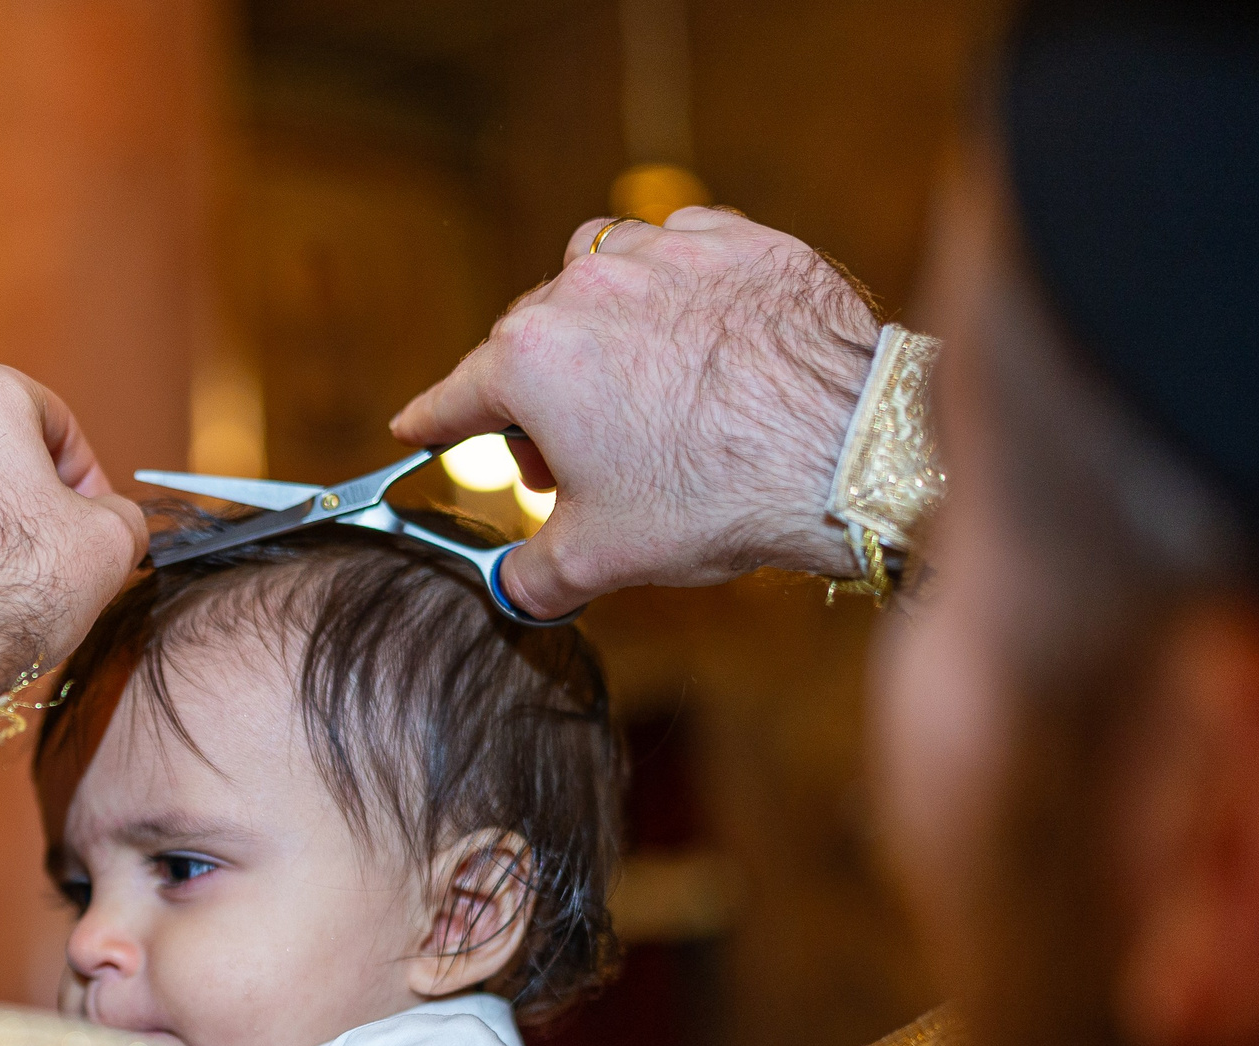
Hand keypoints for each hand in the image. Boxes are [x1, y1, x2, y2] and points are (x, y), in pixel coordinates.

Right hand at [392, 209, 880, 616]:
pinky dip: (671, 289)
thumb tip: (515, 591)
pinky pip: (678, 251)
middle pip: (527, 339)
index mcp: (532, 360)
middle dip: (535, 398)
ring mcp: (664, 253)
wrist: (843, 448)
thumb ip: (534, 577)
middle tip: (566, 460)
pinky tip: (692, 336)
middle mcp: (586, 286)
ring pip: (597, 273)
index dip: (431, 424)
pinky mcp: (736, 241)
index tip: (416, 427)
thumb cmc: (715, 495)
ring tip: (627, 381)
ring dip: (595, 323)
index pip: (456, 396)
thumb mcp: (600, 558)